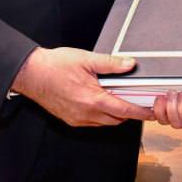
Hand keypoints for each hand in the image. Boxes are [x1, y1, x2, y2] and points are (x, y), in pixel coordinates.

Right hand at [10, 47, 152, 126]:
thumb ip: (111, 63)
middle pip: (117, 119)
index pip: (124, 110)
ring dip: (115, 114)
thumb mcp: (87, 59)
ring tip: (118, 97)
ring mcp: (77, 119)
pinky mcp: (70, 120)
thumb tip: (130, 64)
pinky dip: (102, 115)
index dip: (140, 112)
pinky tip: (101, 101)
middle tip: (136, 99)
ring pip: (105, 122)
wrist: (31, 74)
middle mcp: (85, 113)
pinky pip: (93, 122)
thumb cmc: (55, 65)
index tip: (151, 111)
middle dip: (129, 112)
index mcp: (92, 99)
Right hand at [151, 89, 181, 128]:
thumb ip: (163, 91)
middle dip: (169, 106)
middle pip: (170, 121)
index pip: (158, 118)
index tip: (157, 100)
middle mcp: (179, 121)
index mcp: (168, 115)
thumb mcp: (173, 90)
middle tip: (171, 93)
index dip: (154, 111)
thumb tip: (150, 86)